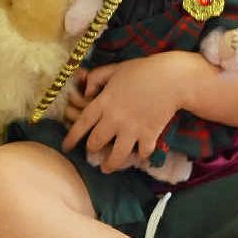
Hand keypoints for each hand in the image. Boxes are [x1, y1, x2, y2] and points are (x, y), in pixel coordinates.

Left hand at [61, 54, 188, 173]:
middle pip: (96, 143)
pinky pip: (141, 153)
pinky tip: (136, 158)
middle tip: (91, 153)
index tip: (65, 147)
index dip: (71, 138)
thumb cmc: (142, 70)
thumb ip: (96, 78)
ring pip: (116, 155)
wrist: (172, 78)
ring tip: (106, 168)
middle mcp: (115, 119)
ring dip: (110, 164)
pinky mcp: (149, 135)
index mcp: (104, 103)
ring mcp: (132, 129)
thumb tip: (85, 92)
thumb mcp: (114, 69)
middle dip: (91, 150)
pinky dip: (139, 157)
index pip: (81, 124)